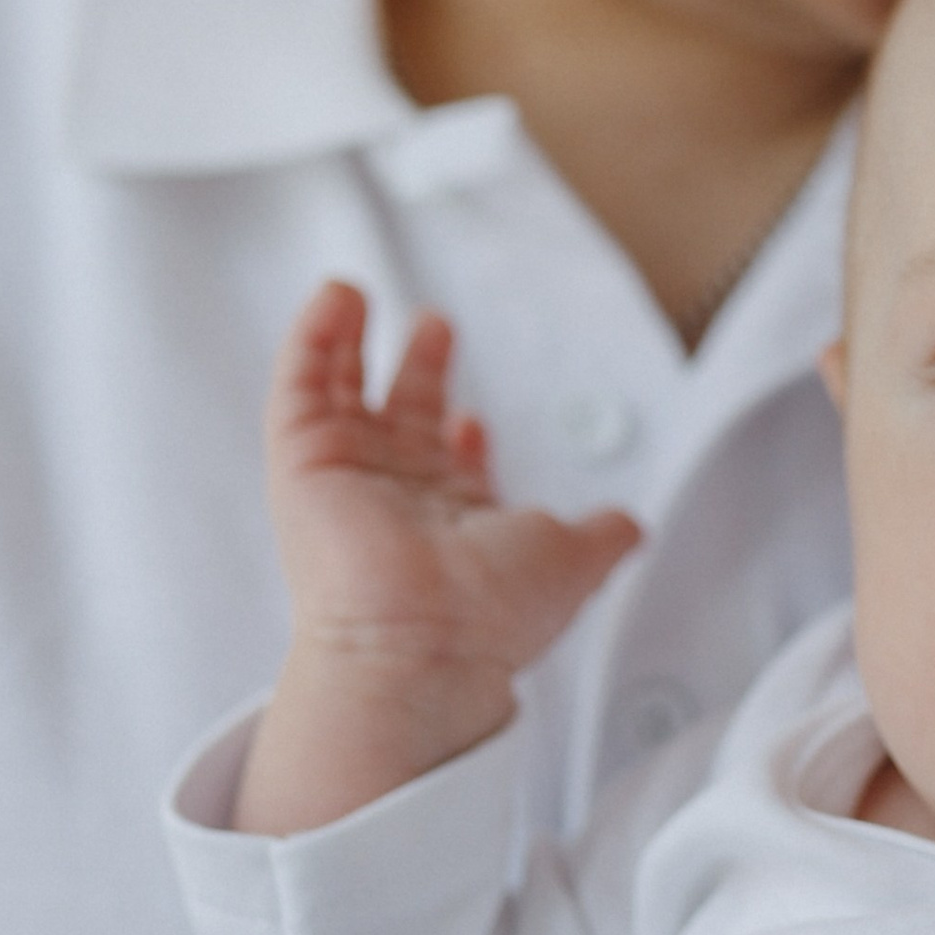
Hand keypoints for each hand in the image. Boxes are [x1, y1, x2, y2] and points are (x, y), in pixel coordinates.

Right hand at [233, 282, 637, 834]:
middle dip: (417, 374)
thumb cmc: (494, 608)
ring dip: (348, 345)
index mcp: (454, 522)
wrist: (425, 639)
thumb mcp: (574, 557)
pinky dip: (312, 339)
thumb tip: (634, 526)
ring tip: (355, 294)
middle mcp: (396, 500)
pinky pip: (299, 387)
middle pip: (398, 422)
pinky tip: (334, 298)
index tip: (476, 416)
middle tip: (433, 323)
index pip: (450, 470)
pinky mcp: (303, 462)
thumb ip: (603, 534)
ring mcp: (345, 480)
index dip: (464, 437)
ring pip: (338, 397)